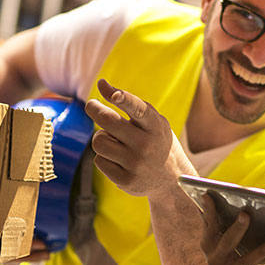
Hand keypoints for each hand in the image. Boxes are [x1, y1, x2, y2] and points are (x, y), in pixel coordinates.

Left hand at [83, 79, 193, 197]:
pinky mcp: (126, 181)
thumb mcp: (153, 121)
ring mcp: (136, 164)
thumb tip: (101, 83)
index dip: (125, 99)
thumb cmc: (156, 142)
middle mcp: (147, 145)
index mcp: (156, 126)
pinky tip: (118, 160)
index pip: (139, 109)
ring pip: (98, 141)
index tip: (114, 94)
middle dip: (94, 109)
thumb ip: (129, 102)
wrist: (172, 179)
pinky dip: (104, 157)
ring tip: (114, 142)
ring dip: (101, 138)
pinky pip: (99, 161)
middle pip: (108, 121)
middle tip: (92, 105)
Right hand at [200, 193, 264, 264]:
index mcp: (209, 246)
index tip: (208, 195)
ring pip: (245, 262)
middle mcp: (214, 261)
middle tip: (246, 214)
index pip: (208, 226)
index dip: (208, 212)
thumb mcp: (218, 243)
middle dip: (237, 228)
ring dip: (261, 251)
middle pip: (226, 242)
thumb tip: (207, 197)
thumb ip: (213, 223)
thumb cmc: (226, 258)